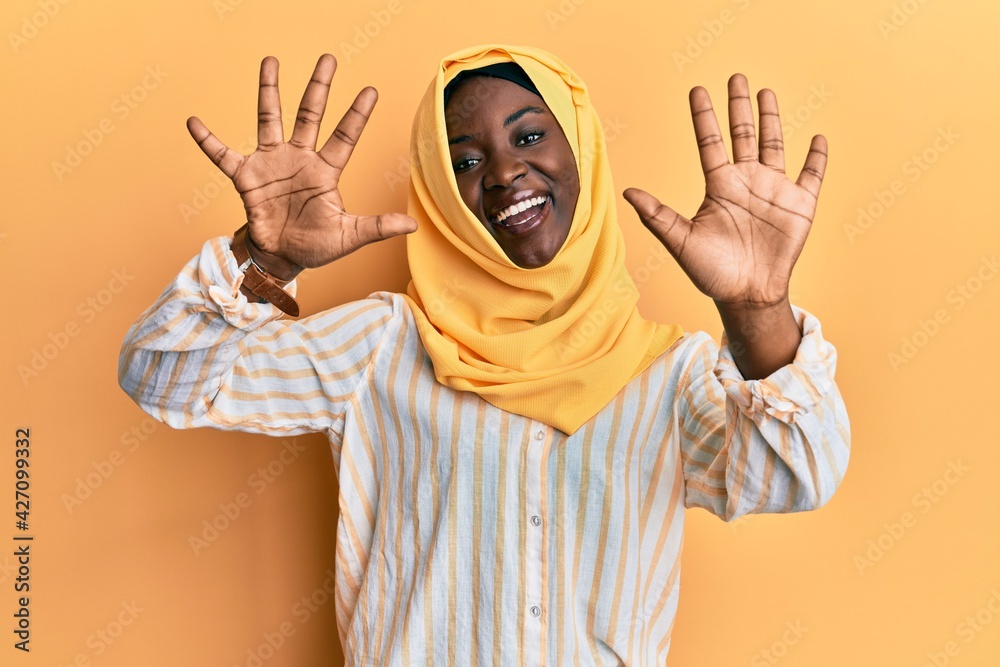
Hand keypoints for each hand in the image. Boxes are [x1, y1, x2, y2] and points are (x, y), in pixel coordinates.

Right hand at [186, 54, 417, 280]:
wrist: (281, 258)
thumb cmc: (315, 246)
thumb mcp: (348, 237)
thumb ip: (377, 227)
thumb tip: (411, 225)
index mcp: (326, 171)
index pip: (345, 137)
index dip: (357, 115)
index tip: (370, 90)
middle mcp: (300, 159)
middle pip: (310, 115)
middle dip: (318, 87)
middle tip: (328, 58)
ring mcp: (272, 163)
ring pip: (270, 119)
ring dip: (270, 91)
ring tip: (271, 61)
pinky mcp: (246, 176)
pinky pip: (223, 155)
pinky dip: (208, 141)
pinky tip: (194, 123)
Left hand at [623, 74, 827, 307]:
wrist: (746, 296)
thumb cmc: (712, 272)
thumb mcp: (682, 242)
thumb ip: (658, 216)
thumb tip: (629, 192)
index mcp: (719, 187)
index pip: (710, 142)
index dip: (704, 117)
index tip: (697, 90)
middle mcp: (746, 182)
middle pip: (742, 134)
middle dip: (738, 106)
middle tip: (736, 77)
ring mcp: (773, 191)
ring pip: (774, 144)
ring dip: (771, 119)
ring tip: (766, 92)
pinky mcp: (800, 205)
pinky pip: (811, 175)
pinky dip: (817, 157)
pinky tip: (818, 138)